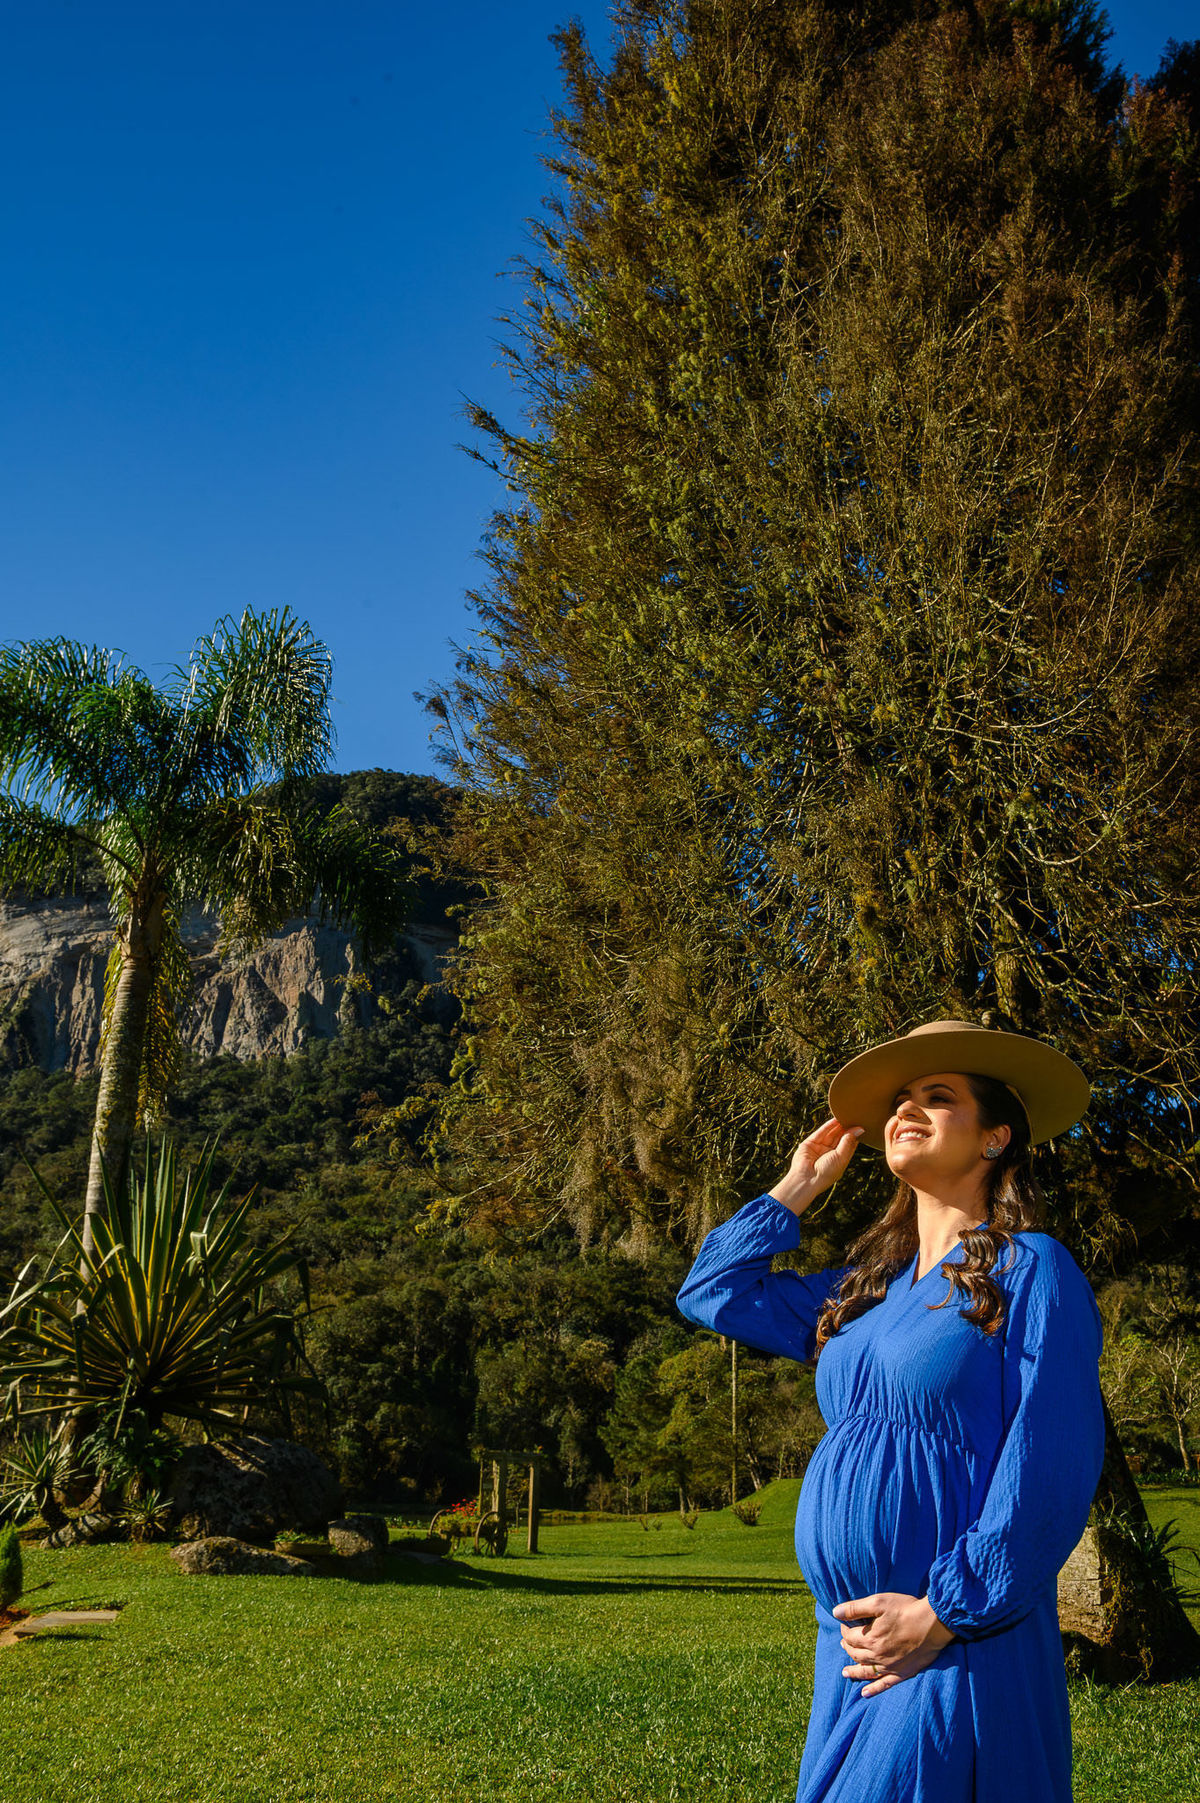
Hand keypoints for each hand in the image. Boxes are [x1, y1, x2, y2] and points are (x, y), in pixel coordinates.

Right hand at [768, 1118, 863, 1216]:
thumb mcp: (841, 1157)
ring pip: (831, 1134)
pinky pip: (821, 1132)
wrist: (807, 1179)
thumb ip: (848, 1142)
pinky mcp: (810, 1143)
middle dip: (847, 1129)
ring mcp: (820, 1148)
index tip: (862, 1126)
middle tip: (855, 1118)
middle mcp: (830, 1154)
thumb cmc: (827, 1173)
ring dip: (838, 1125)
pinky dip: (828, 1125)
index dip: (855, 1136)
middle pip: (840, 1138)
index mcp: (840, 1160)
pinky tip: (836, 1118)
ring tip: (847, 1115)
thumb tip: (859, 1130)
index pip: (849, 1145)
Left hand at [832, 1592, 955, 1698]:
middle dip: (848, 1648)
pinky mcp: (902, 1673)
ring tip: (845, 1672)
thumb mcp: (878, 1602)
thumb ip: (855, 1608)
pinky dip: (874, 1690)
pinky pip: (885, 1684)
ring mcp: (890, 1667)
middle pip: (856, 1654)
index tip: (845, 1624)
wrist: (933, 1624)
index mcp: (870, 1638)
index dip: (845, 1630)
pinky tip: (865, 1694)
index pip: (850, 1637)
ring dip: (854, 1671)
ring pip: (866, 1671)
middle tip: (844, 1643)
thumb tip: (835, 1612)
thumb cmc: (906, 1609)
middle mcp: (877, 1655)